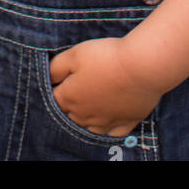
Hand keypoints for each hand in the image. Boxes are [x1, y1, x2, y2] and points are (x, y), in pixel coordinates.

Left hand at [48, 36, 164, 136]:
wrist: (141, 67)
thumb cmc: (105, 57)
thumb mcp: (74, 54)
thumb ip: (56, 67)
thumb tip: (47, 77)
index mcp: (69, 98)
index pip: (53, 100)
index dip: (52, 91)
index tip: (55, 83)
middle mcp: (85, 116)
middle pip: (68, 117)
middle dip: (65, 108)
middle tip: (70, 95)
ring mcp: (105, 122)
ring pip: (88, 129)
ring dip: (83, 122)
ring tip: (85, 110)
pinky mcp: (125, 123)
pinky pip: (112, 134)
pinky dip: (106, 131)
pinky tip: (106, 125)